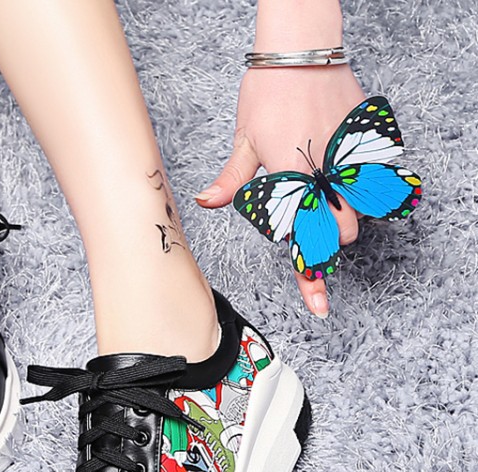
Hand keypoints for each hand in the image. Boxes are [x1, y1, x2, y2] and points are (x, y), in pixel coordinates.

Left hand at [197, 64, 365, 317]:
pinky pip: (372, 179)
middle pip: (340, 233)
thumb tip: (208, 203)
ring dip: (343, 213)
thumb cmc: (267, 95)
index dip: (312, 279)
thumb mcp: (244, 142)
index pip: (304, 241)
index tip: (320, 307)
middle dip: (327, 239)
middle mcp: (325, 175)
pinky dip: (361, 185)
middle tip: (310, 222)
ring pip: (359, 209)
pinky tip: (341, 173)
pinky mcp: (367, 144)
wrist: (302, 53)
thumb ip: (232, 180)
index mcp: (291, 181)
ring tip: (321, 192)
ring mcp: (350, 159)